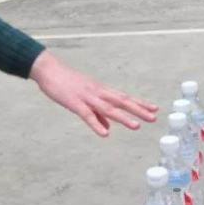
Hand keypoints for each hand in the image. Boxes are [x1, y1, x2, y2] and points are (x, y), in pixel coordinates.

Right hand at [28, 51, 157, 136]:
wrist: (49, 70)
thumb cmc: (67, 83)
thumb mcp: (85, 97)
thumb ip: (97, 114)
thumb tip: (108, 128)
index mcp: (101, 91)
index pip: (124, 98)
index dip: (140, 104)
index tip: (154, 109)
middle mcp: (98, 92)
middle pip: (121, 102)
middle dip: (138, 110)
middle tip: (153, 117)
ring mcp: (87, 97)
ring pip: (108, 109)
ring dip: (123, 118)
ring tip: (136, 126)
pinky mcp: (75, 103)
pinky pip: (87, 115)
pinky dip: (96, 124)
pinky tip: (104, 134)